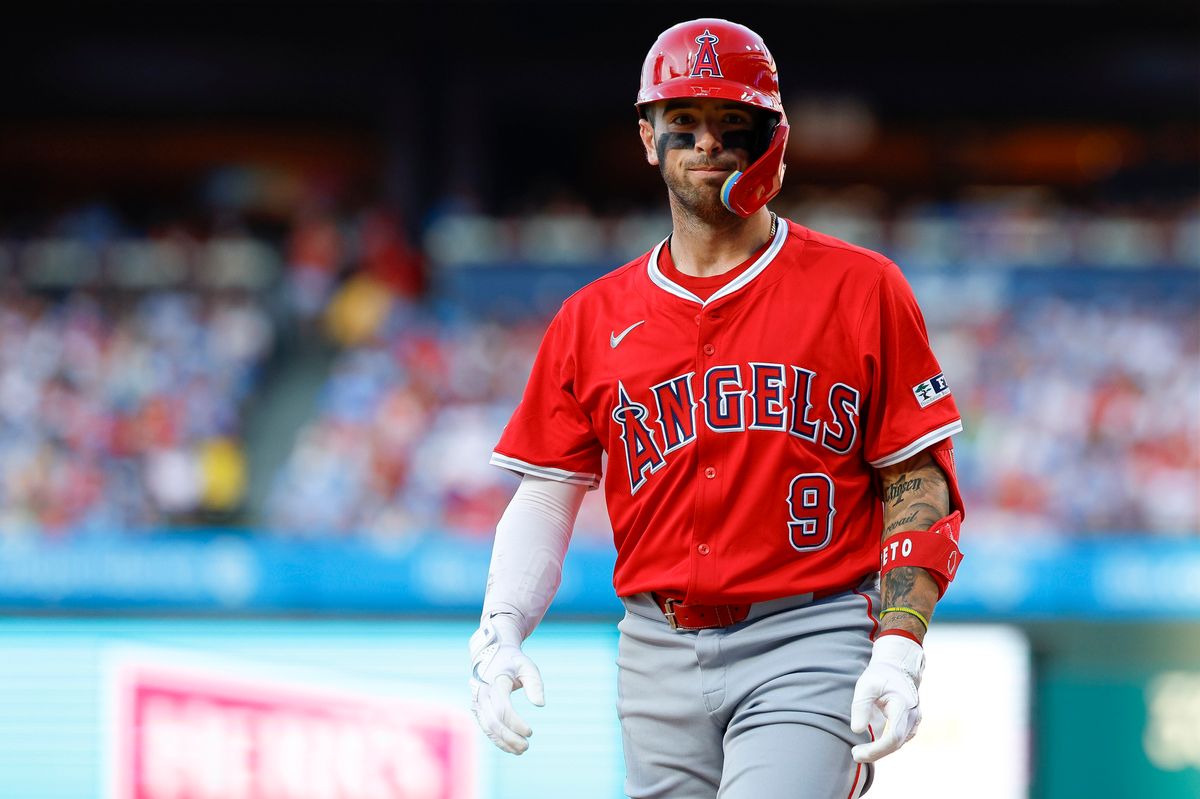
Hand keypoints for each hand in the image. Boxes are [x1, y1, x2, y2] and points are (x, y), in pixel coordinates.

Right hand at [468, 613, 544, 754]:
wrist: (491, 654)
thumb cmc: (512, 662)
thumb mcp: (527, 666)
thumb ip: (535, 684)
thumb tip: (540, 704)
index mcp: (495, 683)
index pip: (503, 709)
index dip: (516, 724)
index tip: (530, 732)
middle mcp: (482, 694)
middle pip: (493, 723)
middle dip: (510, 738)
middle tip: (527, 747)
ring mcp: (477, 702)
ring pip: (487, 728)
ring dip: (503, 742)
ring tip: (521, 750)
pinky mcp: (477, 709)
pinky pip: (485, 727)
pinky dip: (497, 739)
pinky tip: (510, 747)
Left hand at [849, 634, 925, 762]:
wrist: (898, 667)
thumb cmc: (880, 675)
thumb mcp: (866, 685)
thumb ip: (861, 706)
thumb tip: (857, 730)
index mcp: (902, 705)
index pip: (893, 736)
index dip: (876, 749)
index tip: (858, 752)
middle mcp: (913, 715)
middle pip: (896, 743)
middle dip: (875, 753)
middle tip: (855, 755)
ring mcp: (914, 721)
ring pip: (898, 743)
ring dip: (880, 751)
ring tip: (859, 752)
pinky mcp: (910, 724)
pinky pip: (899, 739)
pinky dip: (885, 745)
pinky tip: (870, 746)